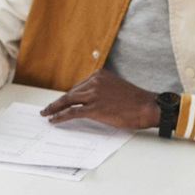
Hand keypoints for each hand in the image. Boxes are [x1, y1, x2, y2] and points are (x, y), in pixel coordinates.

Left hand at [42, 70, 160, 128]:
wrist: (149, 107)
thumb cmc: (136, 101)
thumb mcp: (115, 88)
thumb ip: (101, 90)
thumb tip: (87, 101)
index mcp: (99, 75)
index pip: (79, 86)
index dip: (70, 97)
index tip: (62, 102)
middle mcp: (94, 82)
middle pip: (71, 93)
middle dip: (58, 102)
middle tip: (47, 108)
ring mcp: (93, 94)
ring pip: (68, 101)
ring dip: (54, 108)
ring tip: (46, 114)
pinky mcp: (94, 107)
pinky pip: (72, 111)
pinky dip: (60, 115)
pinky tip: (53, 119)